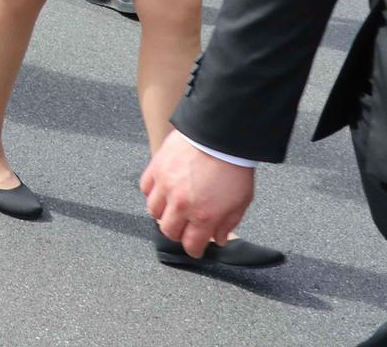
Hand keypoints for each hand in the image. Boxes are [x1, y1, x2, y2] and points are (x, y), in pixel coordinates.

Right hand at [142, 130, 255, 258]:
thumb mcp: (241, 202)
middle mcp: (181, 204)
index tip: (195, 248)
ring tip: (172, 209)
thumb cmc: (233, 167)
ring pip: (153, 212)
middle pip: (168, 231)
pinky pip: (145, 188)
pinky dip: (152, 193)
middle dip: (178, 233)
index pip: (190, 244)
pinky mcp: (156, 168)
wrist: (221, 136)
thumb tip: (219, 239)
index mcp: (204, 216)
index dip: (193, 250)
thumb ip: (228, 223)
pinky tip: (162, 191)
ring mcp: (165, 186)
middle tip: (184, 228)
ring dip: (163, 214)